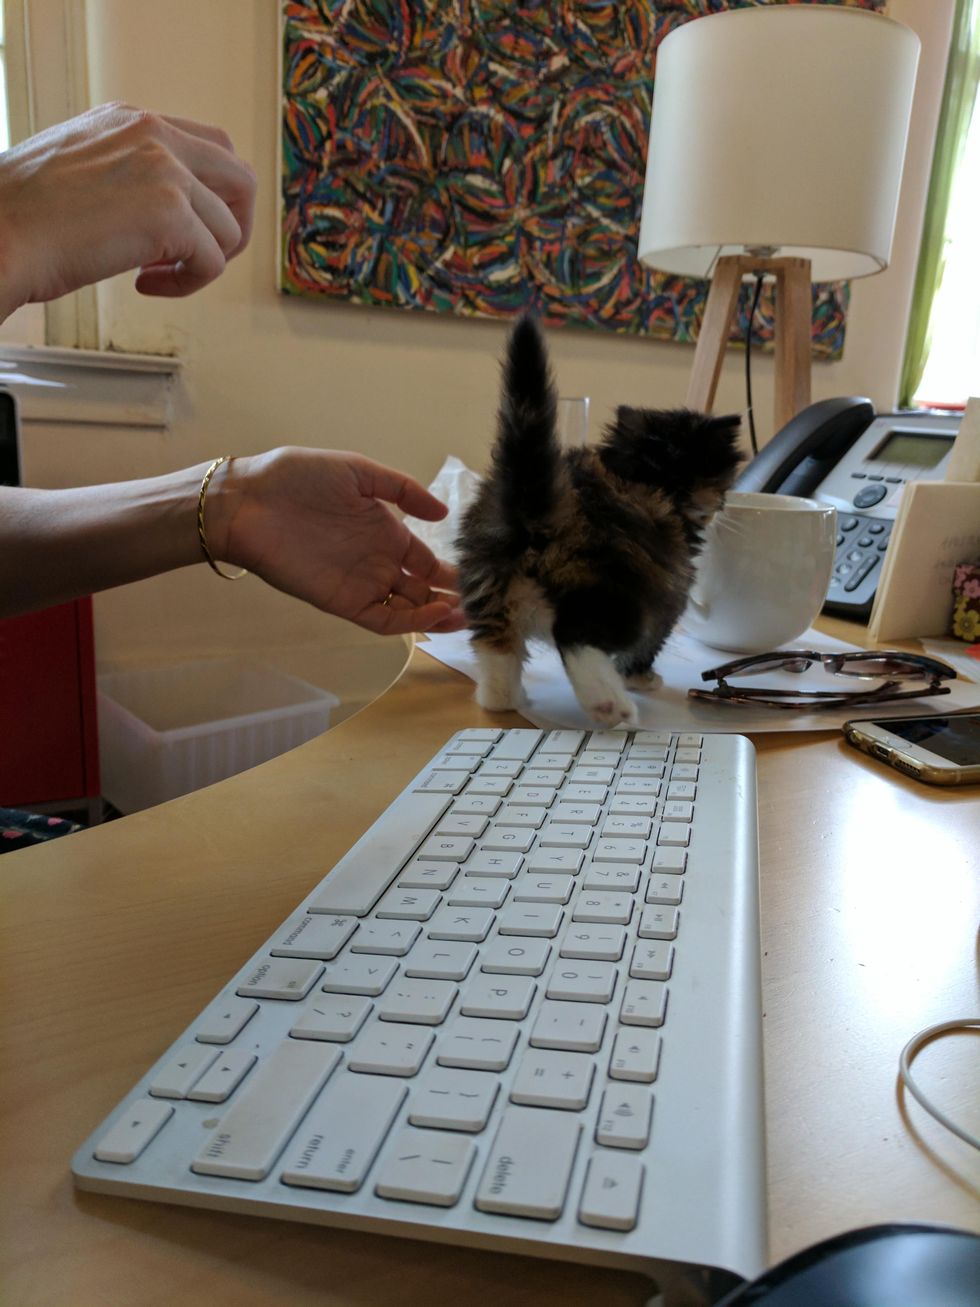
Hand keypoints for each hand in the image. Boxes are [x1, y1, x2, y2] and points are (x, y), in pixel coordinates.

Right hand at [0, 102, 256, 316]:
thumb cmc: (24, 215)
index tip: (185, 229)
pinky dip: (186, 284)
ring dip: (201, 263)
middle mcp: (155, 136)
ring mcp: (167, 173)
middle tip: (200, 256)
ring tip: (153, 275)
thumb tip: (164, 211)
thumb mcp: (81, 168)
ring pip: (229, 229)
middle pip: (241, 178)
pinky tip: (143, 286)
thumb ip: (128, 173)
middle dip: (232, 226)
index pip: (212, 147)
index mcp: (133, 121)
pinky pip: (212, 263)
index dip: (212, 197)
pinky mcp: (172, 215)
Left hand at [217, 449, 466, 636]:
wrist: (250, 501)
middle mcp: (377, 562)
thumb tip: (442, 515)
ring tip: (464, 617)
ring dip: (435, 616)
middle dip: (449, 599)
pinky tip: (433, 615)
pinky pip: (383, 620)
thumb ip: (402, 490)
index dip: (449, 573)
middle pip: (421, 590)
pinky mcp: (343, 602)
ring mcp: (361, 584)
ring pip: (407, 610)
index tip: (476, 579)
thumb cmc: (299, 479)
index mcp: (384, 532)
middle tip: (479, 606)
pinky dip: (409, 623)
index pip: (425, 561)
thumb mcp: (358, 471)